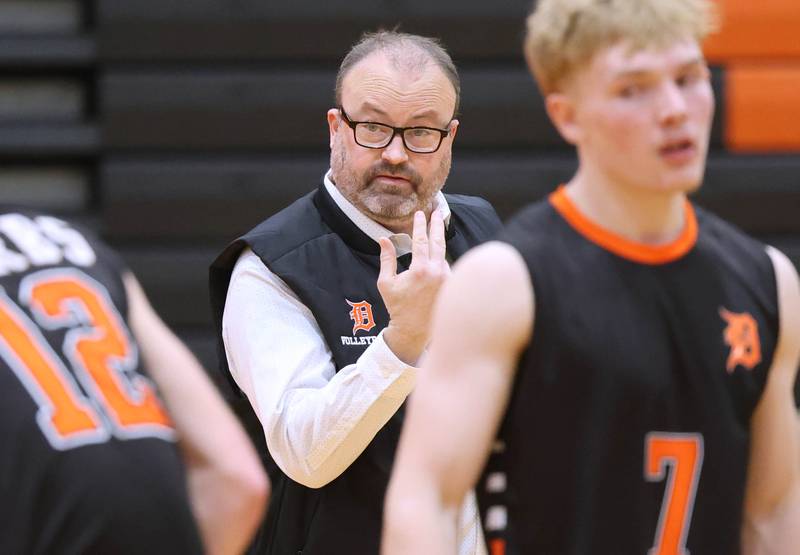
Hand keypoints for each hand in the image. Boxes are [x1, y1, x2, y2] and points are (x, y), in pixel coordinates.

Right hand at [378, 210, 449, 363]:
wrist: (414, 331)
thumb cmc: (398, 308)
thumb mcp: (386, 283)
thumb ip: (386, 259)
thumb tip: (383, 239)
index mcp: (420, 269)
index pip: (421, 240)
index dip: (420, 225)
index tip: (420, 213)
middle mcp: (438, 272)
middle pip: (439, 241)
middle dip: (437, 224)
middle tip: (437, 211)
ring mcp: (448, 280)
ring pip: (444, 256)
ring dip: (439, 246)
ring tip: (436, 232)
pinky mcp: (452, 287)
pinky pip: (449, 268)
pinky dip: (442, 262)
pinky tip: (438, 260)